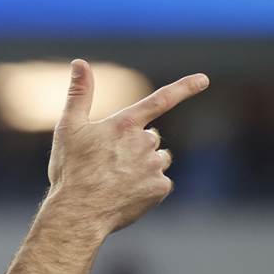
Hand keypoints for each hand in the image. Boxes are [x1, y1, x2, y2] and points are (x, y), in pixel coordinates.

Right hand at [46, 59, 207, 233]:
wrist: (79, 211)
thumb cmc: (71, 170)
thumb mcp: (69, 128)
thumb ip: (79, 94)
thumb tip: (79, 63)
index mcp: (125, 124)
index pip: (160, 100)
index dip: (184, 88)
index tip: (204, 80)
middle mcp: (144, 141)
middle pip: (151, 137)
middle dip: (136, 145)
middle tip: (109, 162)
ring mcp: (154, 166)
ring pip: (158, 159)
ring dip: (144, 165)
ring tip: (116, 179)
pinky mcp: (159, 188)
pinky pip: (160, 182)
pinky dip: (146, 187)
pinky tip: (125, 194)